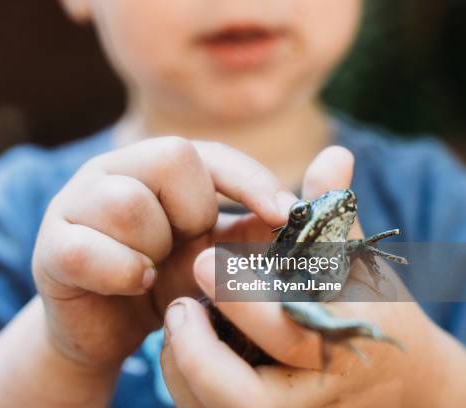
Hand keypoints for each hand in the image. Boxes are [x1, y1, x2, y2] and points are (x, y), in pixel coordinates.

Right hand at [32, 137, 297, 378]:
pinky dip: (121, 271)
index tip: (286, 214)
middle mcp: (110, 171)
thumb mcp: (219, 254)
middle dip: (192, 213)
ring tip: (156, 270)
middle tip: (187, 248)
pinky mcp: (51, 247)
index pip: (205, 152)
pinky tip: (135, 284)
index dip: (248, 179)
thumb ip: (262, 221)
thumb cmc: (169, 283)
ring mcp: (74, 204)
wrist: (110, 328)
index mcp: (151, 164)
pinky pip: (87, 248)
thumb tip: (332, 170)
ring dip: (155, 247)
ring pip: (126, 202)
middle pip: (167, 159)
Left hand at [161, 147, 465, 406]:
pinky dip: (184, 379)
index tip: (202, 258)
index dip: (240, 298)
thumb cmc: (365, 307)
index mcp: (340, 347)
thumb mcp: (354, 262)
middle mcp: (310, 397)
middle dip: (197, 348)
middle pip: (240, 395)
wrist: (384, 377)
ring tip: (179, 318)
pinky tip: (186, 341)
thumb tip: (335, 154)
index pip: (288, 334)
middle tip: (178, 304)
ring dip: (183, 364)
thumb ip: (335, 215)